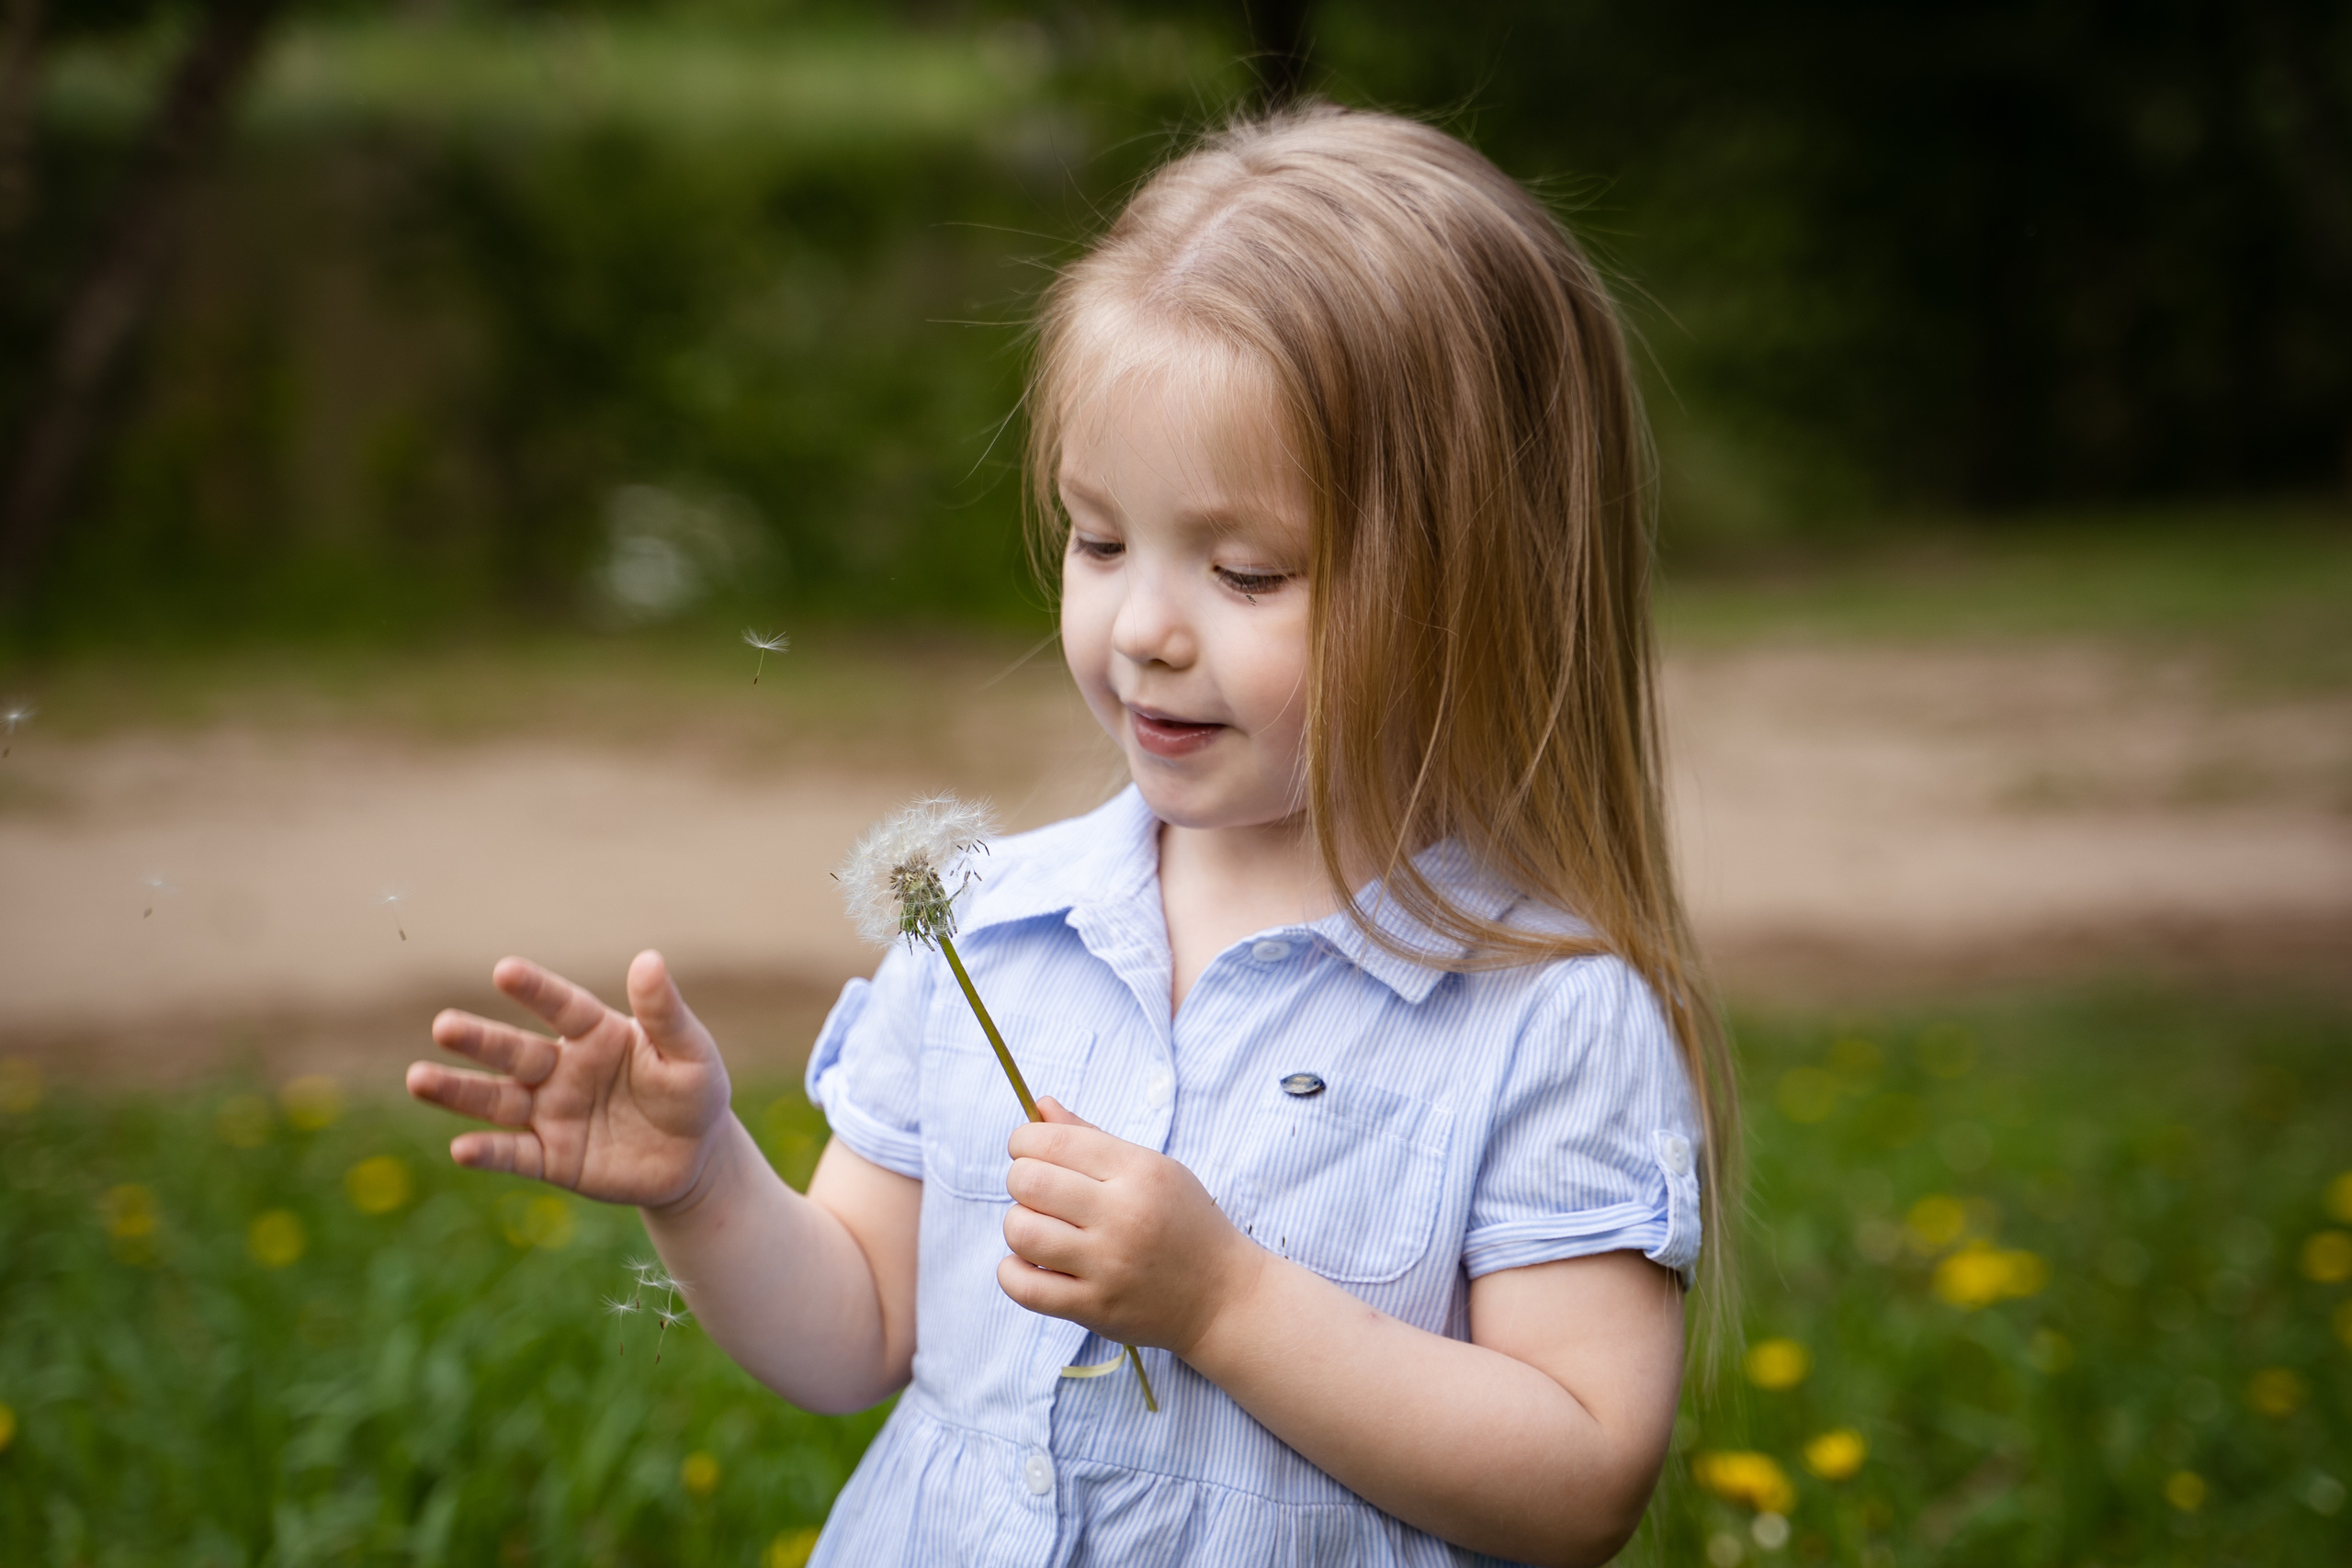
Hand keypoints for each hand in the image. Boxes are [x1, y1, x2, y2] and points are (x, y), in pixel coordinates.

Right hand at [406, 951, 733, 1210]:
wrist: (696, 1159)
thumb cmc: (693, 1092)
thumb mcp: (690, 1052)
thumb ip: (665, 1013)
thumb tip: (648, 959)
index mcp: (595, 1033)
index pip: (561, 1007)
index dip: (535, 990)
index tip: (505, 970)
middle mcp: (563, 1069)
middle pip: (514, 1052)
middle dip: (479, 1041)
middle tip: (443, 1026)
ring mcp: (552, 1114)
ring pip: (498, 1100)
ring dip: (459, 1092)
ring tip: (419, 1078)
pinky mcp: (552, 1159)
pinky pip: (515, 1154)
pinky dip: (488, 1152)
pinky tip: (461, 1149)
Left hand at [997, 1098, 1263, 1353]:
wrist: (1223, 1296)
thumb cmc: (1184, 1223)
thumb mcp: (1152, 1169)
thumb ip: (1091, 1138)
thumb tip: (1040, 1107)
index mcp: (1138, 1171)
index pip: (1053, 1142)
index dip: (1024, 1142)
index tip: (1028, 1152)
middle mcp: (1123, 1215)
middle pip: (1029, 1182)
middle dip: (1020, 1180)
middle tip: (1036, 1192)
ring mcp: (1108, 1265)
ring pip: (1021, 1232)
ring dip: (1019, 1225)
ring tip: (1039, 1229)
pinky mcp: (1096, 1308)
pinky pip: (1025, 1286)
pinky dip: (1013, 1271)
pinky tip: (1032, 1263)